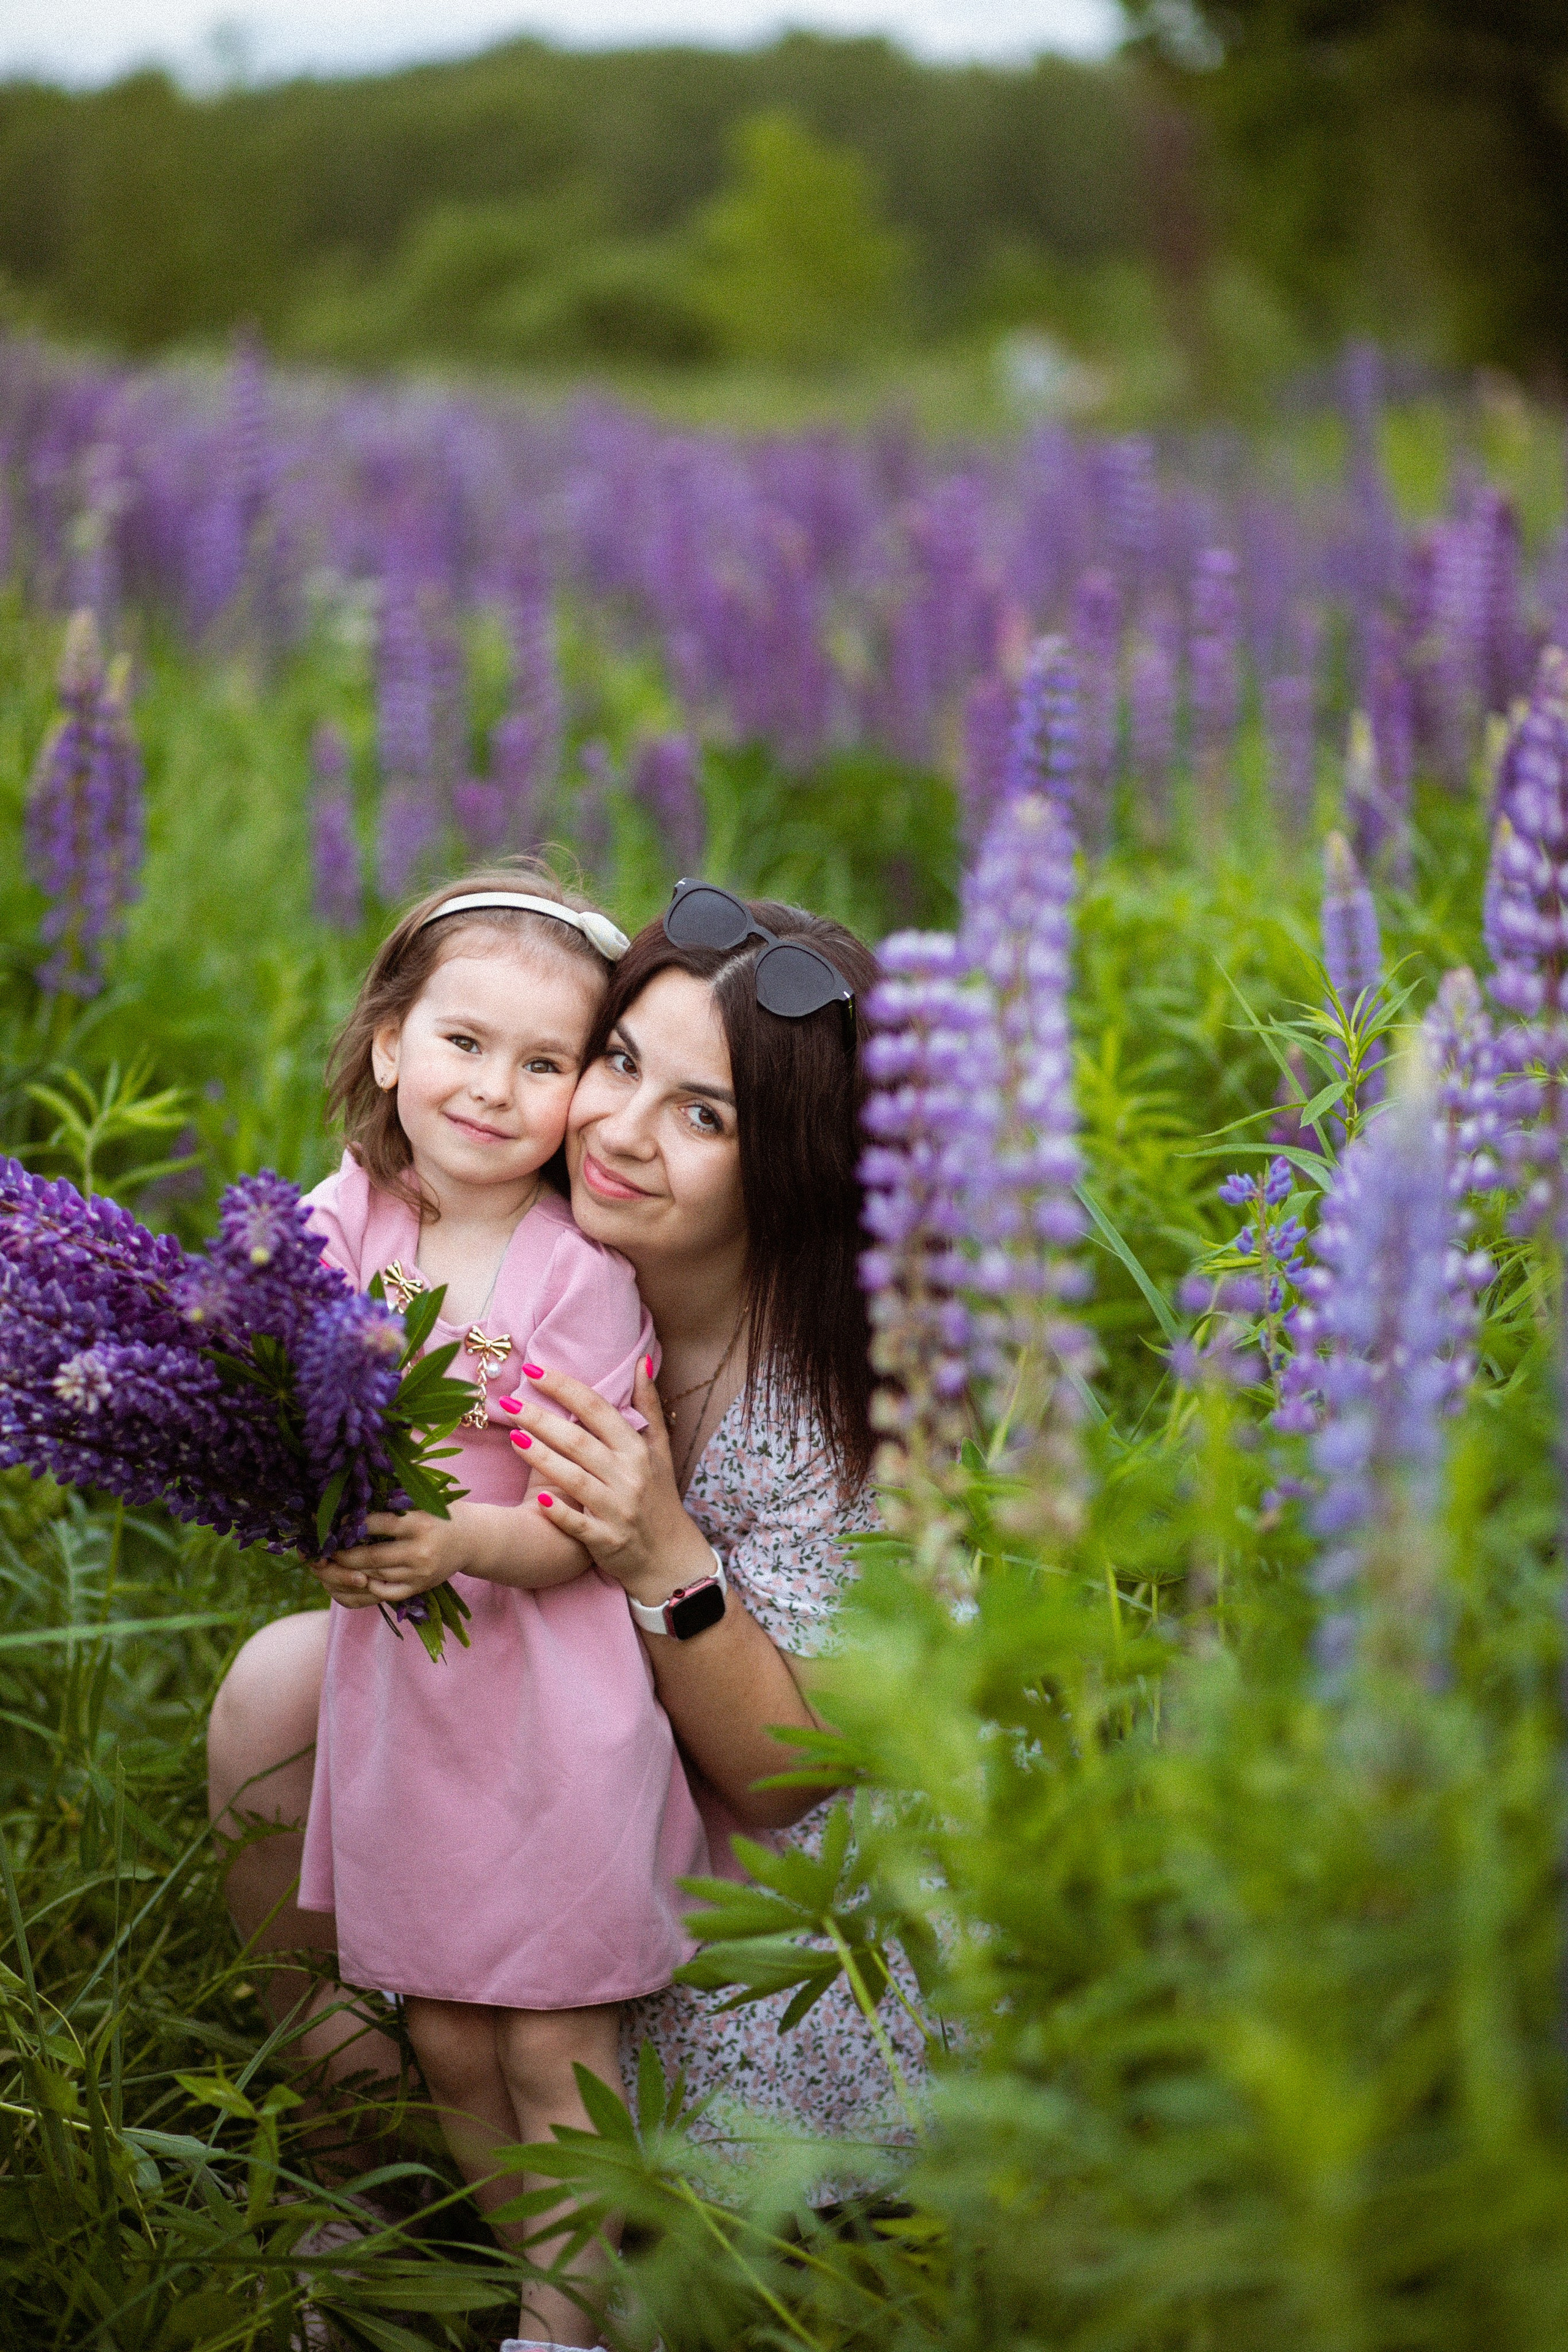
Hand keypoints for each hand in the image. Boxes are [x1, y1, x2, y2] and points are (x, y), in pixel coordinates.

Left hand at [314, 1508, 473, 1606]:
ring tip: (330, 1564)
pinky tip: (351, 1579)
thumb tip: (351, 1496)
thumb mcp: (423, 1498)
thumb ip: (392, 1498)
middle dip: (342, 1555)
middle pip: (371, 1557)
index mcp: (421, 1522)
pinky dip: (365, 1589)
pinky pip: (385, 1594)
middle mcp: (421, 1551)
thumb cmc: (441, 1512)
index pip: (379, 1524)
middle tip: (323, 1551)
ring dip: (348, 1573)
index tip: (335, 1522)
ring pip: (375, 1577)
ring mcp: (420, 1574)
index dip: (353, 1524)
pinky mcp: (419, 1588)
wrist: (472, 1539)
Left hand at [498, 1360, 712, 1605]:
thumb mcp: (661, 1450)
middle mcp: (629, 1476)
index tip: (534, 1370)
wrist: (670, 1557)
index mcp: (638, 1449)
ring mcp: (617, 1509)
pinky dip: (559, 1512)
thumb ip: (648, 1405)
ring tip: (513, 1437)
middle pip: (579, 1440)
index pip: (597, 1409)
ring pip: (574, 1478)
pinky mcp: (605, 1540)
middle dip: (542, 1419)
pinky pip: (578, 1524)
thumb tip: (642, 1361)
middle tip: (508, 1402)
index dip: (565, 1387)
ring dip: (542, 1457)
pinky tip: (537, 1499)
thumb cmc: (659, 1497)